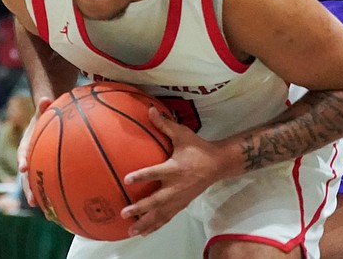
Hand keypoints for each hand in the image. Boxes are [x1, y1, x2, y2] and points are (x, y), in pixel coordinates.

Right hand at [18, 96, 51, 206]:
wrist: (49, 116)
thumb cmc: (48, 113)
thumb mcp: (45, 109)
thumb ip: (43, 106)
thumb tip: (45, 98)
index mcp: (27, 142)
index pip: (23, 152)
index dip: (22, 159)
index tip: (23, 167)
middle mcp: (29, 156)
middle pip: (26, 174)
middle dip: (28, 188)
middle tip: (33, 200)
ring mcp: (37, 163)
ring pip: (35, 182)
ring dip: (38, 195)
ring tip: (45, 211)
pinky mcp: (46, 167)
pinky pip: (47, 180)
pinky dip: (51, 191)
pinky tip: (60, 205)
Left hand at [121, 107, 223, 236]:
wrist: (217, 164)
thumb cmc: (197, 148)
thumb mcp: (182, 134)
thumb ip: (165, 124)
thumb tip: (150, 110)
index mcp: (174, 168)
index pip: (155, 173)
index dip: (141, 176)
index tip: (126, 180)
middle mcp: (175, 186)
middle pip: (155, 200)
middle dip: (140, 208)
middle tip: (125, 213)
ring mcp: (179, 198)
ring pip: (160, 214)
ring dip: (145, 222)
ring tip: (131, 231)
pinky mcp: (182, 204)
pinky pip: (167, 218)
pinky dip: (155, 225)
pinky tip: (145, 232)